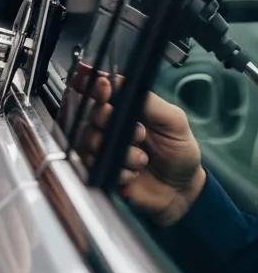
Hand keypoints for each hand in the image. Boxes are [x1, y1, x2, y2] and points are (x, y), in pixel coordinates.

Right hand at [82, 79, 204, 226]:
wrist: (182, 191)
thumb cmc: (179, 153)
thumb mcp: (175, 122)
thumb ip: (150, 102)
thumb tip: (122, 82)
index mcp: (125, 108)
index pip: (102, 91)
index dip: (99, 88)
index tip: (105, 88)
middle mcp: (110, 125)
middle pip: (91, 114)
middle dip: (110, 121)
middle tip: (139, 133)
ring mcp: (103, 147)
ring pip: (92, 141)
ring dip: (122, 152)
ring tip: (143, 159)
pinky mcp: (100, 170)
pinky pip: (96, 166)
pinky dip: (120, 171)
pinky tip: (135, 174)